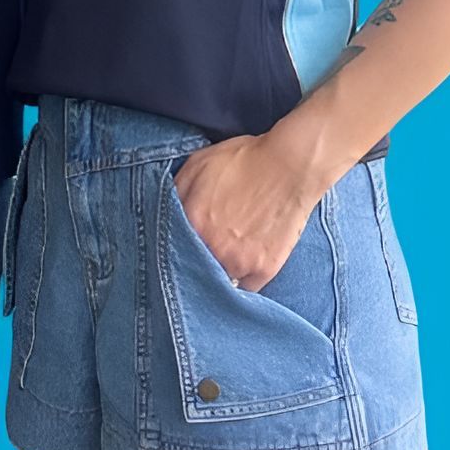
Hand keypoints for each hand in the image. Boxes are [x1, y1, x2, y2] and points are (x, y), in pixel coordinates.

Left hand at [173, 132, 324, 291]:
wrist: (290, 166)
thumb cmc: (243, 161)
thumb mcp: (197, 164)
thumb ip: (173, 192)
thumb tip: (160, 215)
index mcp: (192, 221)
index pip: (168, 250)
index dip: (171, 250)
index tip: (174, 251)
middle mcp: (212, 247)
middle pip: (192, 270)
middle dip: (192, 265)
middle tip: (199, 255)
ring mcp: (239, 262)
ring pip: (218, 281)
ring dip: (217, 273)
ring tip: (223, 257)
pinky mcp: (264, 270)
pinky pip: (245, 288)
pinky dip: (241, 278)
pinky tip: (242, 262)